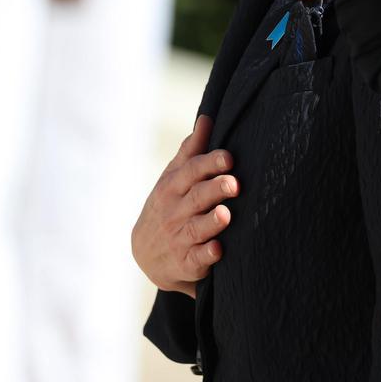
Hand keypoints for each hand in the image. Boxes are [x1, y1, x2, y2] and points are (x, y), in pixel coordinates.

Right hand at [131, 115, 238, 298]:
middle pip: (196, 197)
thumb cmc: (168, 204)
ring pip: (196, 228)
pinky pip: (196, 259)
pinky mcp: (186, 263)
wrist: (145, 253)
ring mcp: (178, 238)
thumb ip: (191, 150)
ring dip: (211, 222)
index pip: (191, 171)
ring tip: (226, 215)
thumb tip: (207, 118)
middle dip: (215, 189)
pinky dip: (206, 255)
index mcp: (172, 186)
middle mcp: (174, 211)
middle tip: (234, 183)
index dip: (209, 163)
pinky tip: (218, 250)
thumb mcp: (172, 177)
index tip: (229, 158)